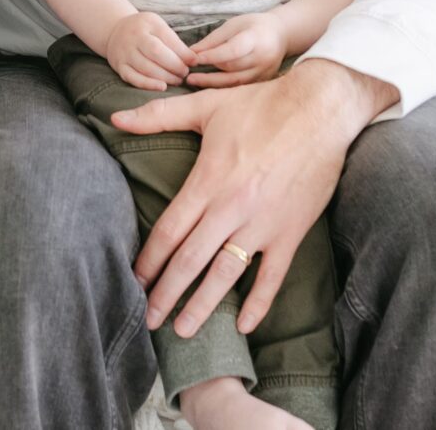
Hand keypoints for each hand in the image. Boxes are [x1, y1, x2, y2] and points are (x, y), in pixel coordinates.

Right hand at [104, 10, 191, 91]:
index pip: (168, 39)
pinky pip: (133, 78)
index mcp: (148, 23)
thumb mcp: (158, 26)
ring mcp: (125, 52)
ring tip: (178, 80)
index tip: (194, 62)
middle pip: (157, 53)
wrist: (115, 31)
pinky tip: (162, 87)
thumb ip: (175, 42)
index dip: (183, 53)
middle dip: (175, 66)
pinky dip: (148, 85)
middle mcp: (134, 37)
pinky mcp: (119, 67)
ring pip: (146, 68)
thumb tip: (194, 60)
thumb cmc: (144, 30)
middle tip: (185, 73)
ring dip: (166, 77)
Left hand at [112, 58, 392, 339]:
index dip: (149, 260)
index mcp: (208, 180)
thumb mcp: (206, 106)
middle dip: (167, 294)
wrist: (320, 109)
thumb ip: (158, 116)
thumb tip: (115, 117)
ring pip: (226, 274)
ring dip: (203, 306)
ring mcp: (263, 223)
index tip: (134, 281)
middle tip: (149, 320)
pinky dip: (258, 303)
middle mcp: (232, 207)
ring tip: (183, 330)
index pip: (170, 230)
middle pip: (191, 260)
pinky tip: (244, 325)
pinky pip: (273, 276)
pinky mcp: (291, 231)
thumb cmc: (261, 105)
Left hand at [184, 12, 286, 86]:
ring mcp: (265, 73)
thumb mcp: (233, 25)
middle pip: (233, 68)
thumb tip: (191, 52)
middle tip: (187, 73)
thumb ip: (213, 39)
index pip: (233, 50)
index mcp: (257, 39)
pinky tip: (208, 86)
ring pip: (236, 82)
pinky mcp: (264, 82)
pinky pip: (241, 88)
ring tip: (193, 81)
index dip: (212, 56)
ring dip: (213, 83)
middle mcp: (263, 58)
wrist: (281, 35)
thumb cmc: (253, 26)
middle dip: (210, 71)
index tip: (194, 59)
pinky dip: (223, 87)